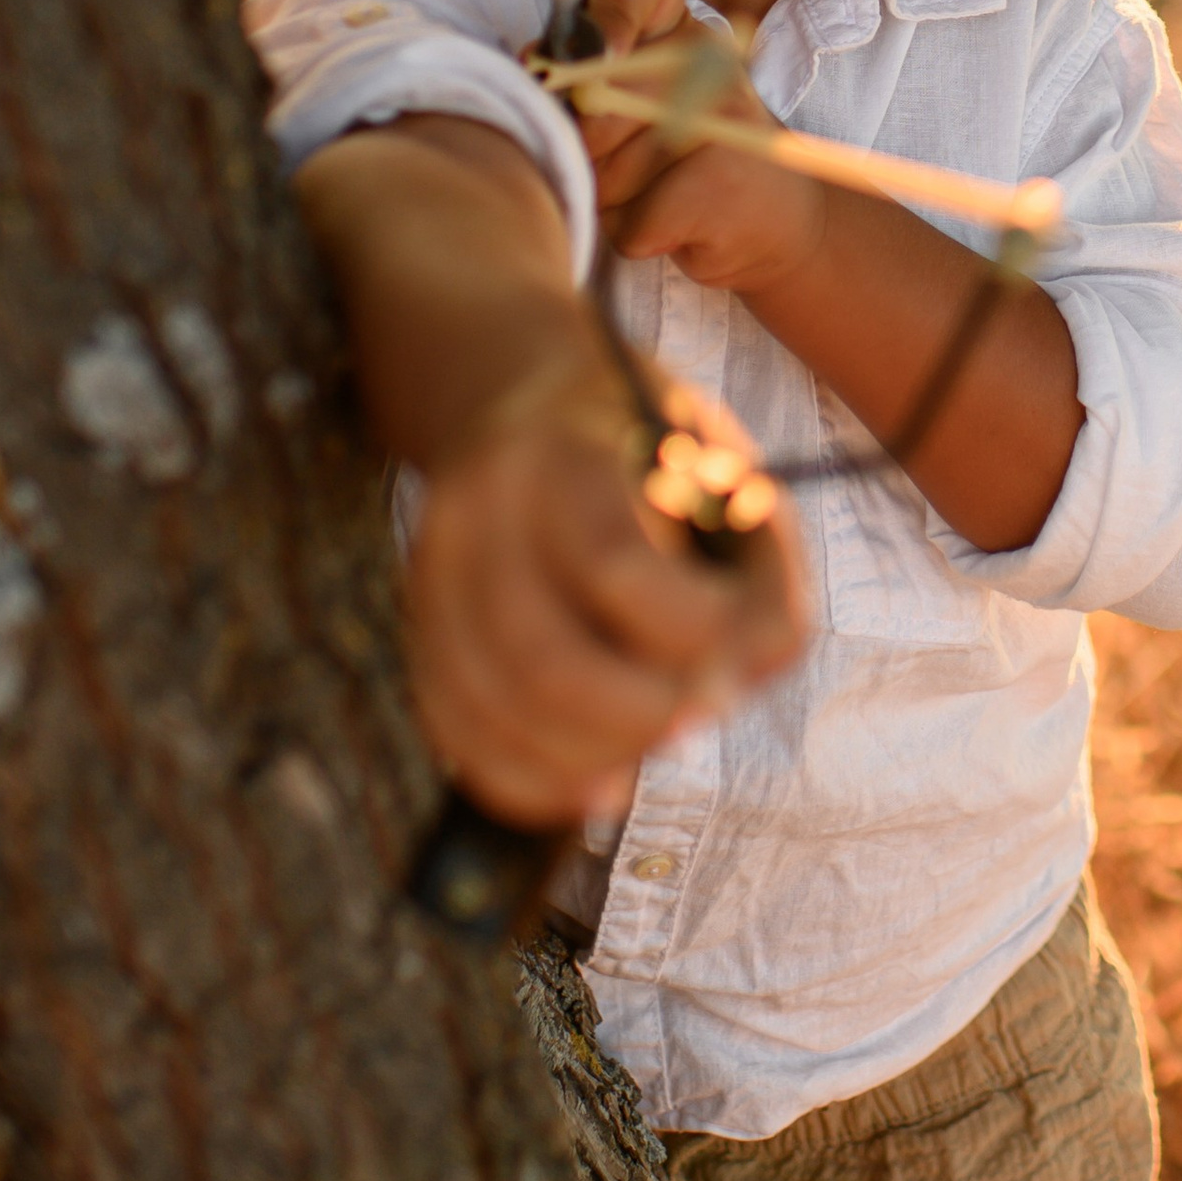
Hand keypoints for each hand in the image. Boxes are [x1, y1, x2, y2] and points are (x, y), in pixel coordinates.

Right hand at [405, 350, 806, 832]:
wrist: (514, 392)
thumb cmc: (642, 433)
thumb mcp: (717, 452)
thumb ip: (761, 549)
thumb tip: (758, 664)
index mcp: (559, 450)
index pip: (615, 566)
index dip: (688, 638)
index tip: (739, 666)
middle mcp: (477, 512)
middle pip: (542, 656)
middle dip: (638, 716)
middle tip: (701, 719)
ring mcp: (432, 575)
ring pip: (492, 708)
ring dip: (589, 758)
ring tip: (656, 748)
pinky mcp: (419, 628)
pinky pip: (456, 731)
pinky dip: (528, 781)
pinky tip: (594, 788)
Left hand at [583, 0, 827, 299]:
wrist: (770, 218)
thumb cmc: (679, 159)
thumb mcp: (631, 103)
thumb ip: (580, 77)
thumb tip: (534, 67)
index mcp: (679, 24)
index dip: (607, 6)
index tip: (592, 54)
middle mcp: (709, 55)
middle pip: (593, 96)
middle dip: (584, 149)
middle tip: (626, 159)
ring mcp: (725, 116)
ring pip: (604, 172)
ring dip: (609, 201)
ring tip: (654, 192)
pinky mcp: (727, 182)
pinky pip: (632, 221)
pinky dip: (634, 234)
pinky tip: (674, 224)